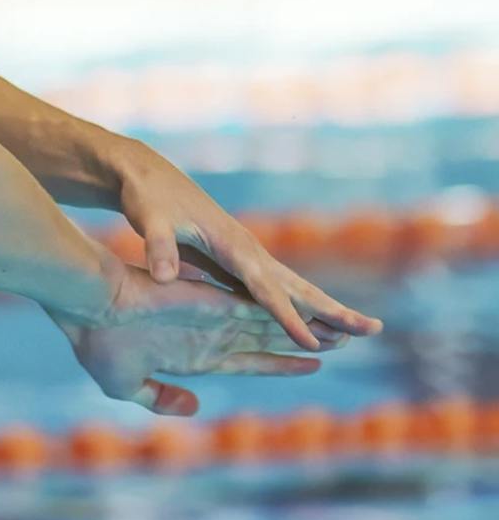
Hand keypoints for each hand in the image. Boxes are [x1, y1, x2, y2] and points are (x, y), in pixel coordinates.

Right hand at [48, 263, 351, 415]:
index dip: (278, 363)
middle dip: (304, 343)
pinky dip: (290, 320)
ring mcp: (214, 318)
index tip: (308, 363)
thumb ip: (160, 400)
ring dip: (310, 331)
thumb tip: (195, 408)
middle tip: (344, 342)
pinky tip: (318, 324)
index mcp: (192, 353)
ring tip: (348, 331)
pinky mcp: (214, 303)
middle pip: (270, 341)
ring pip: (274, 325)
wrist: (86, 307)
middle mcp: (210, 334)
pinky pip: (261, 312)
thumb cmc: (98, 343)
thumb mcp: (127, 385)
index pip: (248, 360)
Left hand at [114, 144, 383, 349]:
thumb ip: (158, 247)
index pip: (264, 288)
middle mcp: (248, 250)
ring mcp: (247, 255)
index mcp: (230, 244)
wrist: (149, 177)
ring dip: (326, 309)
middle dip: (333, 310)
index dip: (287, 316)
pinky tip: (315, 323)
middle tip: (372, 329)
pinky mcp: (239, 260)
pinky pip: (277, 289)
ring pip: (293, 287)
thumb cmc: (148, 199)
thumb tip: (163, 275)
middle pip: (296, 287)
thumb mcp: (148, 219)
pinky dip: (300, 307)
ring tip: (360, 331)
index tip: (313, 342)